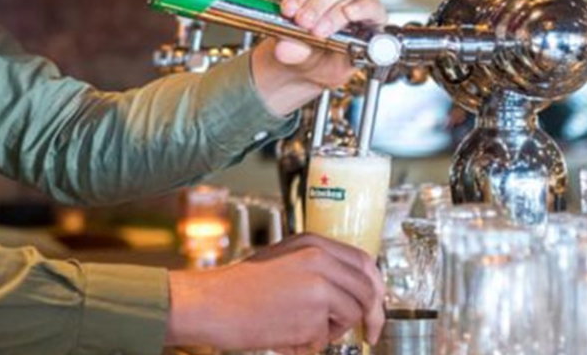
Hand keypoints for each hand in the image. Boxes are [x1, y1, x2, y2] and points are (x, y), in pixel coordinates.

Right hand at [164, 233, 385, 353]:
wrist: (211, 302)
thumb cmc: (239, 287)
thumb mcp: (283, 261)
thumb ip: (317, 267)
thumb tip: (352, 288)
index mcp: (312, 243)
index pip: (364, 262)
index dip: (376, 286)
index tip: (375, 305)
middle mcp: (319, 259)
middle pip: (368, 290)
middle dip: (372, 316)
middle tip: (369, 333)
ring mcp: (318, 286)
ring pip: (351, 315)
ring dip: (332, 330)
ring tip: (301, 329)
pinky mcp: (312, 314)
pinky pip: (326, 337)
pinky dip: (310, 343)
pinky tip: (286, 336)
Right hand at [251, 0, 386, 115]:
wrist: (306, 60)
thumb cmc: (325, 64)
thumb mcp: (320, 70)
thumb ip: (305, 57)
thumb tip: (288, 47)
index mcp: (372, 23)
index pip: (372, 7)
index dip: (358, 10)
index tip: (340, 18)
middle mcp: (359, 0)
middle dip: (324, 3)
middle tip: (305, 22)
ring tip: (291, 14)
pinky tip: (288, 5)